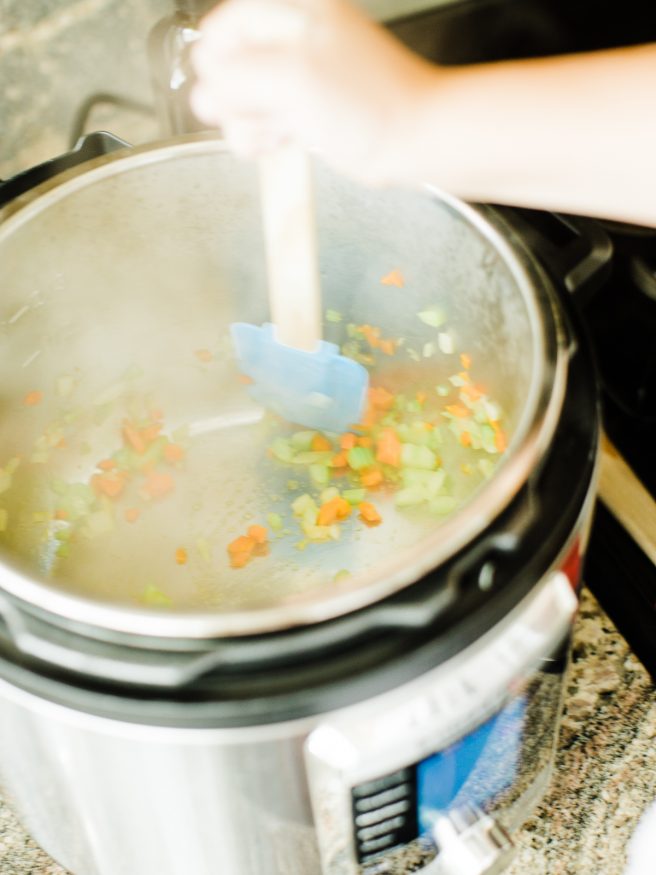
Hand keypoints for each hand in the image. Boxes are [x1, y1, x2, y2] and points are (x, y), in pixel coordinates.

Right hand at [189, 0, 436, 184]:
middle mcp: (288, 36)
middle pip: (224, 69)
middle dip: (237, 101)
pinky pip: (261, 121)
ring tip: (283, 130)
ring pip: (239, 101)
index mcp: (287, 9)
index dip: (220, 70)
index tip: (241, 94)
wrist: (412, 139)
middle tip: (271, 112)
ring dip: (250, 124)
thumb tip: (203, 88)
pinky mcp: (301, 108)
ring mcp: (294, 74)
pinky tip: (285, 141)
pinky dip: (264, 136)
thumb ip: (236, 74)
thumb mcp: (293, 78)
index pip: (218, 33)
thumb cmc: (369, 104)